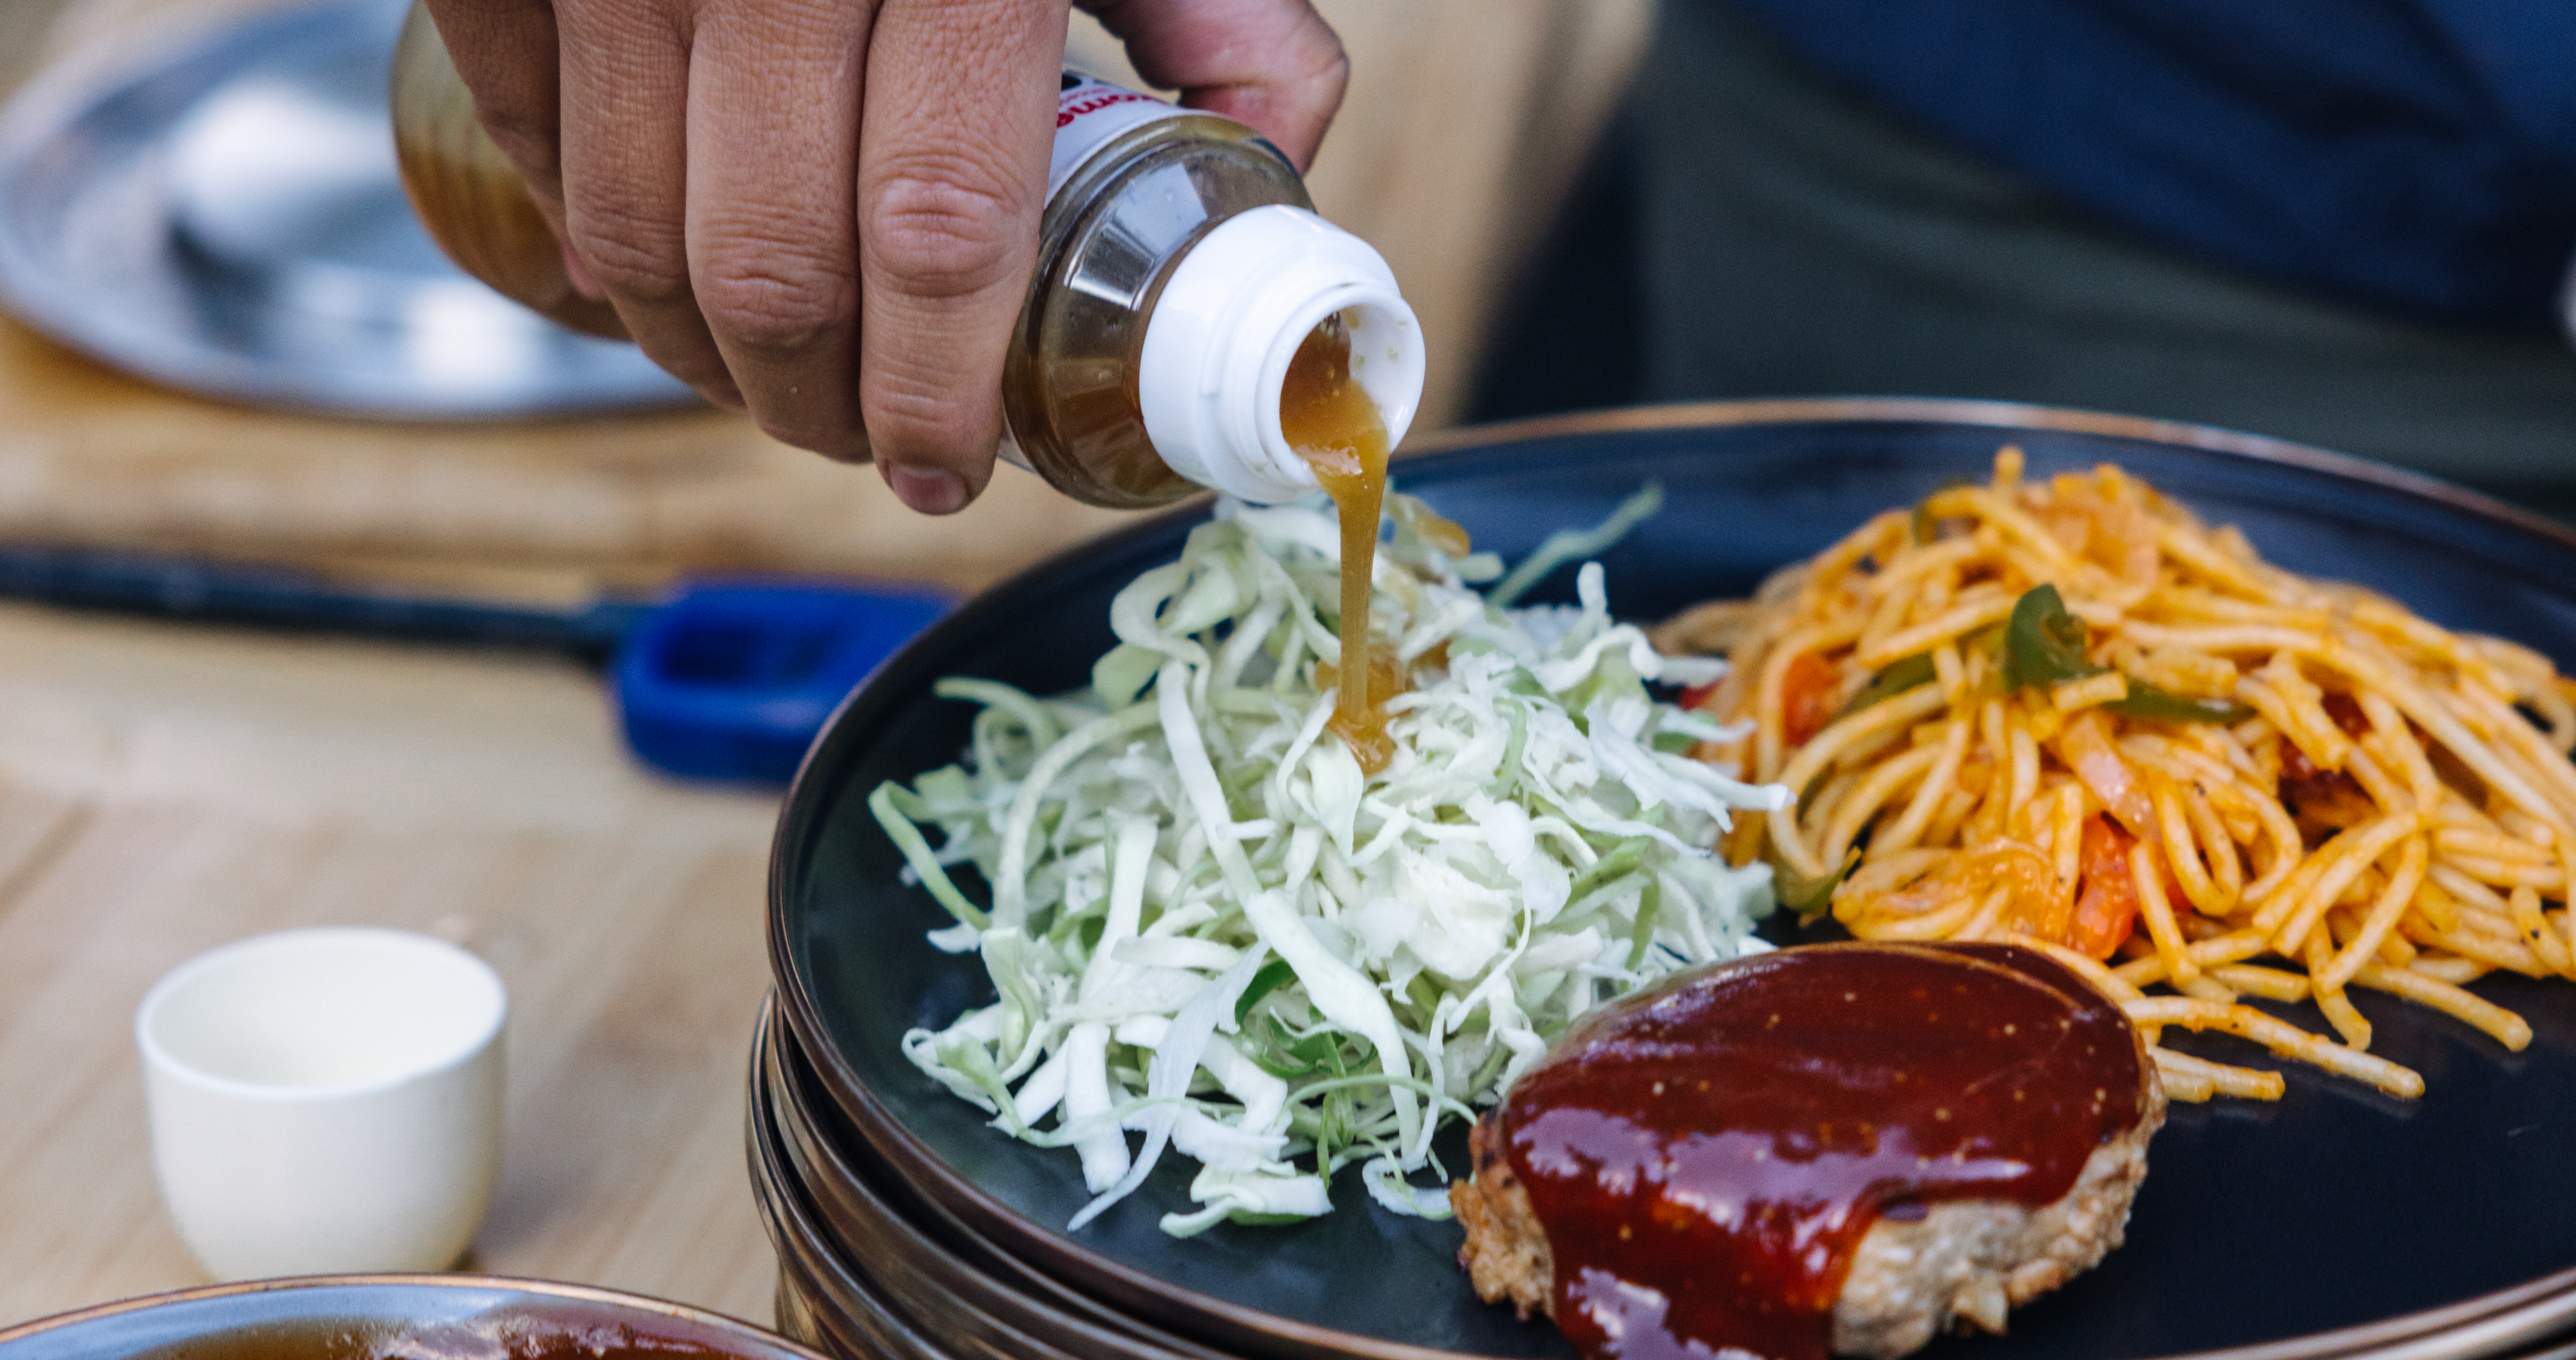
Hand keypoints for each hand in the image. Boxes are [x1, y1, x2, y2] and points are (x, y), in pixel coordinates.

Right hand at [419, 0, 1348, 513]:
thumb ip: (1226, 23)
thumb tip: (1265, 180)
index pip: (943, 228)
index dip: (940, 390)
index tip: (949, 470)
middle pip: (776, 268)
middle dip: (821, 406)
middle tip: (865, 444)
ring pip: (636, 236)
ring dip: (703, 357)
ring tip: (774, 383)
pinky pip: (533, 145)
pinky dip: (594, 243)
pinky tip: (666, 273)